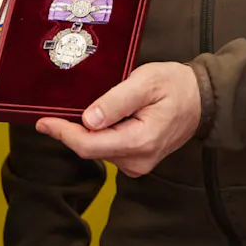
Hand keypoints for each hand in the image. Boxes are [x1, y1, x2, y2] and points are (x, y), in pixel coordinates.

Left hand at [35, 62, 202, 177]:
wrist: (202, 99)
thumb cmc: (176, 86)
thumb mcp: (145, 83)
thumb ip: (116, 101)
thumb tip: (88, 120)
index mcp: (139, 142)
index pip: (88, 145)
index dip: (62, 133)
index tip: (43, 121)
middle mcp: (137, 160)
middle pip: (90, 149)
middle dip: (70, 131)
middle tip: (54, 111)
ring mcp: (138, 163)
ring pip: (97, 149)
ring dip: (84, 132)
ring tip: (81, 108)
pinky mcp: (136, 160)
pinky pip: (107, 148)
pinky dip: (97, 134)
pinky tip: (97, 118)